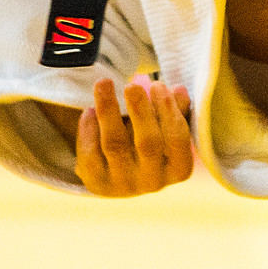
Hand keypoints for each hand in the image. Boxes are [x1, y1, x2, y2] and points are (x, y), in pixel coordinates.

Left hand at [75, 76, 193, 197]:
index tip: (158, 85)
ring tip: (104, 84)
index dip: (169, 112)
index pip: (177, 140)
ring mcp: (124, 185)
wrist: (123, 169)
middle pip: (148, 144)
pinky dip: (88, 131)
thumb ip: (176, 107)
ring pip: (115, 145)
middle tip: (131, 86)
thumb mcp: (168, 123)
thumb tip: (179, 91)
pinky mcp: (97, 182)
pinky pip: (90, 156)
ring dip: (109, 111)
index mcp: (177, 168)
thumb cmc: (155, 136)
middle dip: (140, 111)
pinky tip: (88, 111)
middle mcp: (152, 181)